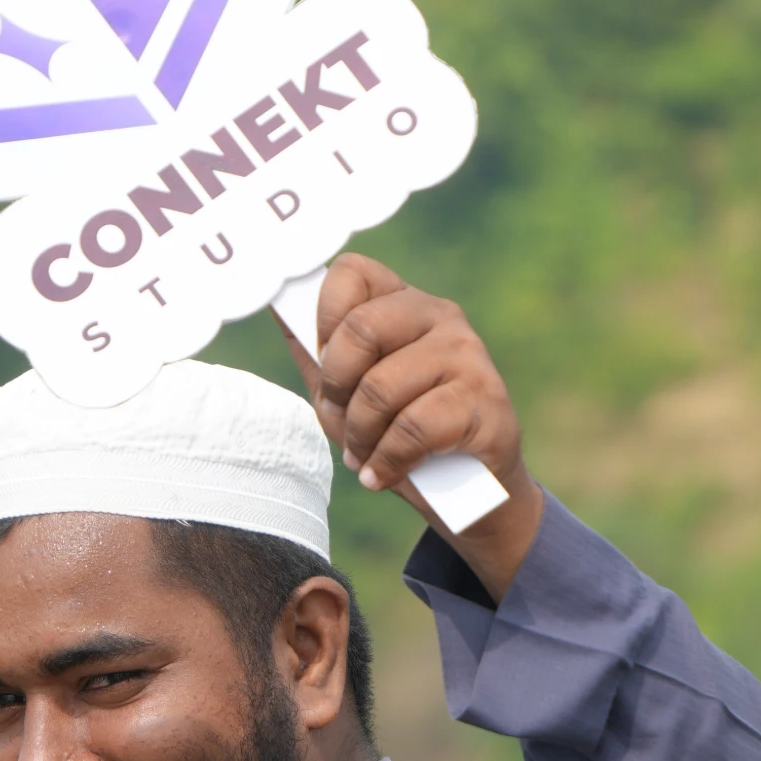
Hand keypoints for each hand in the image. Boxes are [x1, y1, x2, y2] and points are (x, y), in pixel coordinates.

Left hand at [276, 252, 544, 601]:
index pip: (352, 272)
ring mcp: (467, 354)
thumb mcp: (346, 393)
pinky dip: (386, 461)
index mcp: (402, 303)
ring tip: (364, 454)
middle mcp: (439, 315)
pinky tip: (383, 474)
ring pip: (381, 387)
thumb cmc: (397, 430)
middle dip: (336, 386)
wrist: (468, 488)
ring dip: (360, 435)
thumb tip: (275, 304)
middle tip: (341, 417)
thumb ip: (317, 353)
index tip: (325, 361)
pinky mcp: (485, 400)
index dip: (323, 318)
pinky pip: (412, 429)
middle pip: (360, 329)